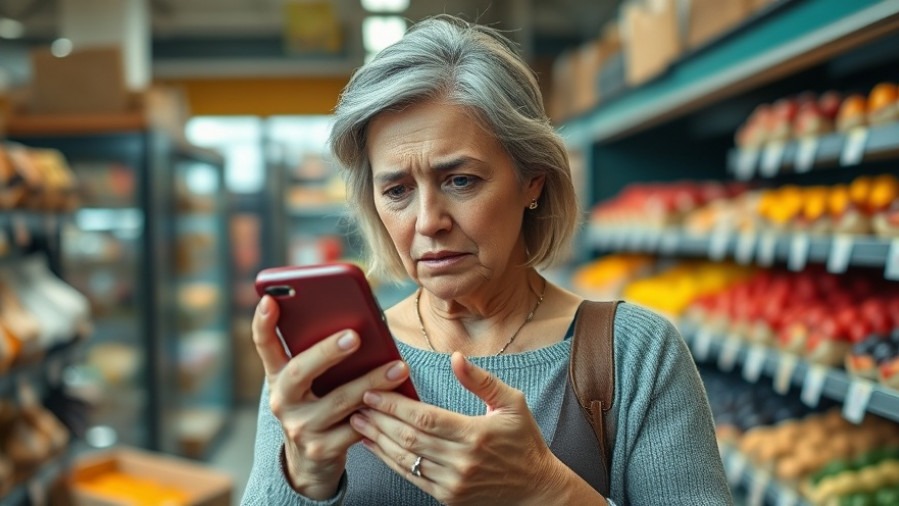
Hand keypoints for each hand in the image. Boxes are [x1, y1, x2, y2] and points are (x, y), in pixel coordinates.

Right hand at [252, 295, 411, 498]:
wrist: (311, 462)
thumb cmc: (319, 405)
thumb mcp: (312, 382)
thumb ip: (323, 356)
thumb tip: (361, 325)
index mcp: (278, 376)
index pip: (264, 345)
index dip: (263, 322)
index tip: (269, 298)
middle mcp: (282, 401)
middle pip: (300, 371)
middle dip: (327, 351)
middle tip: (354, 335)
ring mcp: (300, 427)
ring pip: (339, 400)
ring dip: (372, 382)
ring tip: (399, 367)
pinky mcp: (321, 449)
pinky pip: (355, 428)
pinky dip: (377, 412)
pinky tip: (397, 401)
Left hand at [349, 352, 566, 504]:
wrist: (535, 490)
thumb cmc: (524, 442)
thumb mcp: (512, 404)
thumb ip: (482, 381)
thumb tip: (456, 358)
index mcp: (475, 434)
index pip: (425, 418)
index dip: (395, 405)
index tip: (373, 391)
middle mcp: (461, 461)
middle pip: (409, 437)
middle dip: (379, 419)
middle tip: (356, 402)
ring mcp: (452, 482)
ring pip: (405, 458)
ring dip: (377, 440)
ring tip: (357, 422)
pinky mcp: (446, 496)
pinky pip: (411, 476)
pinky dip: (389, 460)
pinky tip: (374, 446)